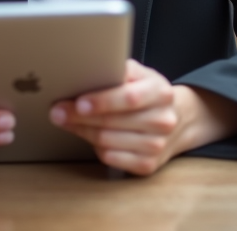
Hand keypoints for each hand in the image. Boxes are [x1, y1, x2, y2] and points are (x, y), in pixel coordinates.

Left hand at [48, 59, 236, 175]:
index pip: (129, 98)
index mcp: (160, 92)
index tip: (78, 102)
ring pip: (107, 142)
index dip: (102, 101)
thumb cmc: (148, 93)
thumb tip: (85, 69)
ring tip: (66, 120)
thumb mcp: (140, 74)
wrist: (179, 119)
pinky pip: (111, 158)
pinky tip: (88, 135)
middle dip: (79, 117)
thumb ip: (118, 71)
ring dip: (81, 131)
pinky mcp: (148, 165)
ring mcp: (157, 145)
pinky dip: (95, 147)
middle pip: (112, 122)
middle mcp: (163, 120)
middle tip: (57, 111)